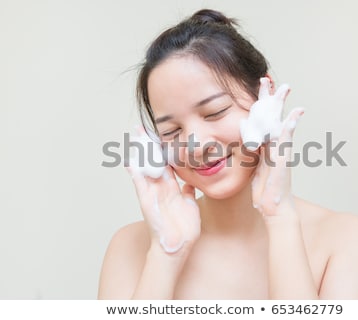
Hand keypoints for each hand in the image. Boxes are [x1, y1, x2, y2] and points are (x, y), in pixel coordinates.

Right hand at [126, 129, 200, 253]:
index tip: (160, 134)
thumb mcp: (190, 206)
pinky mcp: (147, 201)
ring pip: (145, 169)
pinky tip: (130, 161)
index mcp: (171, 188)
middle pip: (152, 162)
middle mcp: (160, 188)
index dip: (163, 149)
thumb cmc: (184, 229)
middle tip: (141, 128)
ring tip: (134, 137)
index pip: (166, 164)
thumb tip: (190, 183)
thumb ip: (188, 193)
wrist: (178, 246)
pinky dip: (135, 173)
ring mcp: (152, 194)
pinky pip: (140, 185)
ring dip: (139, 153)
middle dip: (147, 145)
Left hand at [249, 79, 303, 218]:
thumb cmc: (265, 194)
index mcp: (266, 148)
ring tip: (285, 87)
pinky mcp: (284, 161)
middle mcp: (275, 147)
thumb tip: (245, 145)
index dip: (258, 105)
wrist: (275, 210)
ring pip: (281, 124)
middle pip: (272, 117)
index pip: (262, 122)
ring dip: (282, 105)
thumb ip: (252, 156)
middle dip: (269, 98)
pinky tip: (295, 113)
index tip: (255, 89)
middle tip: (266, 79)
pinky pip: (287, 141)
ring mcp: (281, 153)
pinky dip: (291, 127)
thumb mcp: (254, 170)